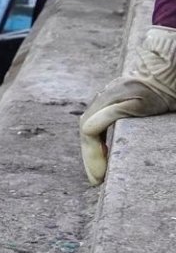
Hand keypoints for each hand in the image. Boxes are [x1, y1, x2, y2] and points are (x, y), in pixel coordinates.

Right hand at [80, 25, 175, 182]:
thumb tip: (86, 131)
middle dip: (90, 158)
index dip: (92, 157)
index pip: (88, 134)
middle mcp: (100, 104)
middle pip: (87, 135)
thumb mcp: (135, 103)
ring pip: (92, 132)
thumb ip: (109, 115)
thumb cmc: (156, 90)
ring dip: (94, 152)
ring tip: (100, 170)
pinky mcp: (116, 105)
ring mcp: (106, 104)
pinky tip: (107, 152)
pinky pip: (101, 128)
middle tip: (96, 180)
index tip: (99, 177)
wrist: (166, 73)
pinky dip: (101, 144)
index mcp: (102, 104)